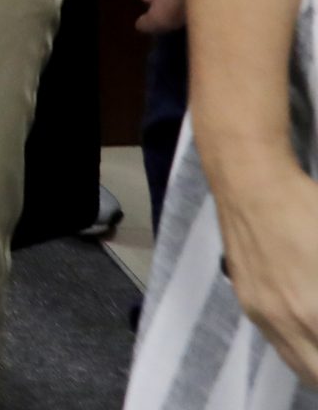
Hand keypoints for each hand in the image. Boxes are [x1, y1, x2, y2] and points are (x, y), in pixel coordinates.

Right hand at [217, 165, 317, 383]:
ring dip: (317, 366)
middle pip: (315, 374)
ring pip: (297, 364)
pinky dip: (300, 349)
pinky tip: (309, 331)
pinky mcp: (246, 301)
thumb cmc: (307, 209)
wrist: (251, 183)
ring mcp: (261, 313)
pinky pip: (277, 343)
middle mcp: (286, 322)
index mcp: (313, 312)